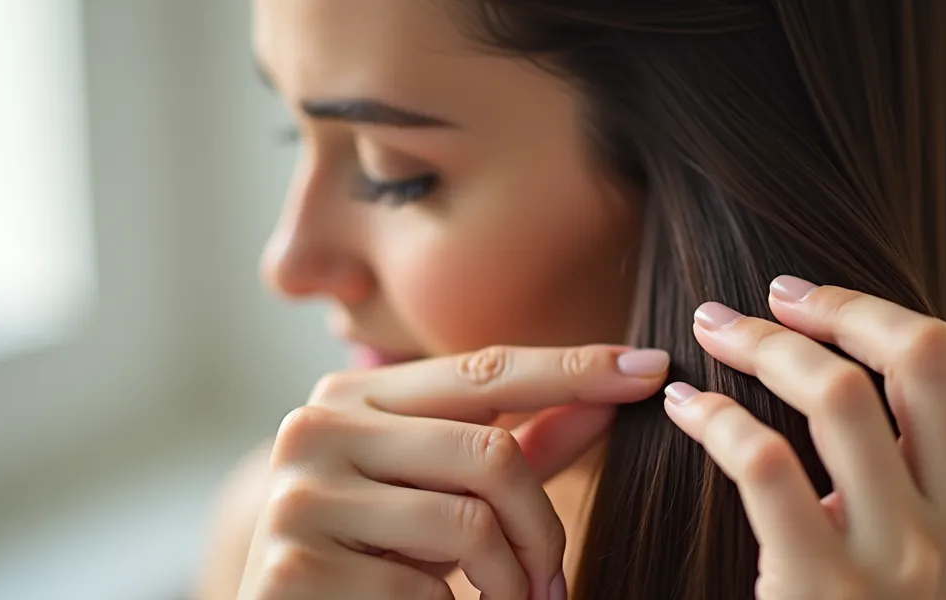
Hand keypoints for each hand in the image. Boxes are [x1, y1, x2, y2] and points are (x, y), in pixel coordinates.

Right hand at [237, 344, 668, 599]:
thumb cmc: (374, 559)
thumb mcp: (443, 497)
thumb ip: (515, 449)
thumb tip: (604, 407)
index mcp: (352, 395)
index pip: (483, 369)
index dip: (572, 370)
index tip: (649, 368)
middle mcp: (316, 427)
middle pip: (488, 452)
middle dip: (542, 528)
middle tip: (555, 583)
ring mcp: (299, 494)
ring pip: (468, 523)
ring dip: (510, 582)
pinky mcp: (296, 565)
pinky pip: (425, 589)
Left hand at [664, 276, 945, 599]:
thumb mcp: (939, 548)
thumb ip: (925, 466)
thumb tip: (848, 340)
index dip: (873, 309)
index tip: (806, 299)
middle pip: (918, 357)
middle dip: (834, 307)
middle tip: (764, 299)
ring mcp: (907, 563)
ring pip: (839, 395)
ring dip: (762, 346)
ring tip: (712, 332)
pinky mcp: (827, 590)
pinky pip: (764, 461)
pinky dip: (715, 416)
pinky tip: (683, 408)